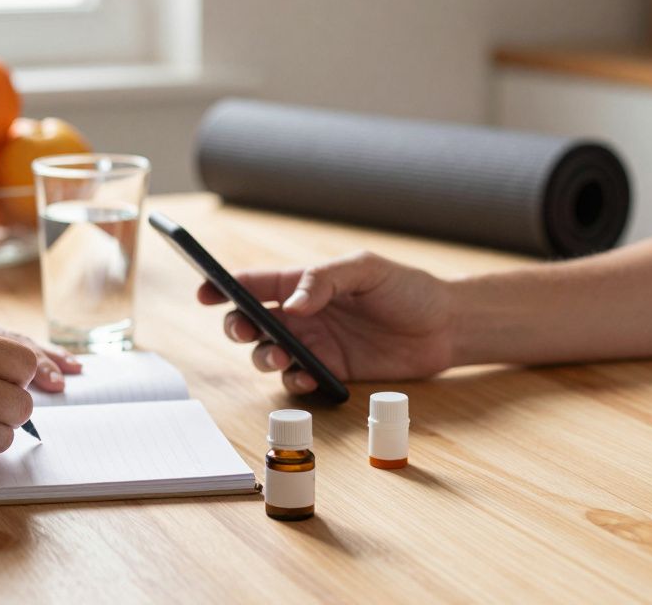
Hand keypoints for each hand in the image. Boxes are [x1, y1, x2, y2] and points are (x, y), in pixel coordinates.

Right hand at [197, 251, 455, 394]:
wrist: (446, 327)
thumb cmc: (407, 289)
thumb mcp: (366, 271)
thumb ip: (324, 281)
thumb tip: (292, 304)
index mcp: (303, 283)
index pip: (253, 283)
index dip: (223, 287)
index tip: (205, 292)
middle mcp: (301, 316)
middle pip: (250, 322)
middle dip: (237, 327)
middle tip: (246, 330)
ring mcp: (313, 345)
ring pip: (267, 354)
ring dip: (263, 357)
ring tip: (279, 357)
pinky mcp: (330, 372)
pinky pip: (298, 380)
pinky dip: (294, 381)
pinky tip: (308, 376)